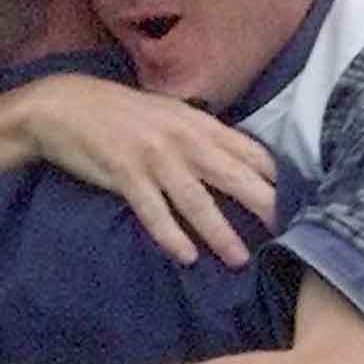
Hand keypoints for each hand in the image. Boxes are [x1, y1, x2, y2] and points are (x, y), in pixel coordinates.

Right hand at [9, 74, 276, 267]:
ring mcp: (153, 157)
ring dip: (220, 232)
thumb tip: (239, 161)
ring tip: (239, 259)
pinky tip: (186, 256)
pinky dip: (170, 234)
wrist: (65, 104)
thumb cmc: (122, 113)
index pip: (249, 151)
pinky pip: (153, 210)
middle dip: (263, 205)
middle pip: (233, 176)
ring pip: (197, 200)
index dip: (275, 177)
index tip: (298, 202)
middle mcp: (182, 138)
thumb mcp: (169, 114)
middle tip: (288, 234)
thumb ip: (203, 136)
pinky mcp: (124, 174)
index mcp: (197, 123)